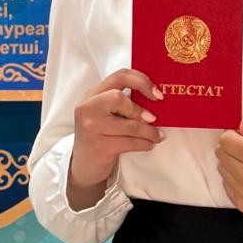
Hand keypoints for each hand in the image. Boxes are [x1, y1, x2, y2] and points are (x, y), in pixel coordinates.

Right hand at [68, 69, 163, 208]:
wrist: (84, 165)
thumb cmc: (101, 135)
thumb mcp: (106, 113)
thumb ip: (124, 102)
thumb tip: (156, 98)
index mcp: (93, 94)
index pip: (120, 76)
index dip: (142, 82)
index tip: (158, 94)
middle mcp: (88, 107)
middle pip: (119, 97)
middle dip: (140, 110)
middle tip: (154, 119)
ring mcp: (91, 127)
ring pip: (129, 125)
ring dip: (149, 131)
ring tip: (158, 136)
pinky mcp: (100, 146)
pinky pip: (130, 142)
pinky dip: (145, 144)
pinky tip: (149, 144)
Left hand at [215, 118, 242, 225]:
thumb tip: (242, 126)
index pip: (226, 140)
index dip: (231, 134)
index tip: (240, 135)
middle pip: (220, 153)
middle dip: (230, 146)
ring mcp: (242, 192)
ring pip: (221, 168)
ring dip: (230, 162)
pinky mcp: (241, 204)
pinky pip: (226, 184)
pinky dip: (233, 178)